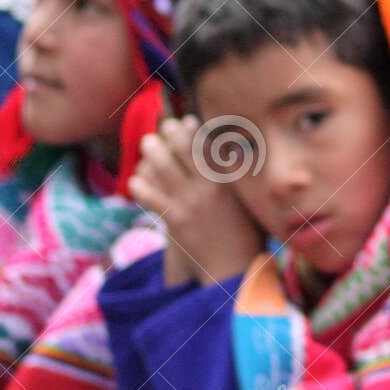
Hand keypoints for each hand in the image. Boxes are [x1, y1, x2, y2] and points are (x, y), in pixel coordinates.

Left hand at [128, 116, 266, 286]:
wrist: (234, 269)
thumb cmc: (249, 237)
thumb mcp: (253, 204)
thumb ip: (245, 182)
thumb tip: (243, 158)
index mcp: (231, 181)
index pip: (210, 144)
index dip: (197, 128)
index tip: (189, 120)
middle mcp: (210, 187)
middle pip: (184, 148)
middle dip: (172, 132)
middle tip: (165, 126)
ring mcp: (191, 202)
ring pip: (163, 165)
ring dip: (152, 150)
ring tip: (148, 143)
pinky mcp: (175, 219)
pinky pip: (149, 195)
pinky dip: (140, 185)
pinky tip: (136, 182)